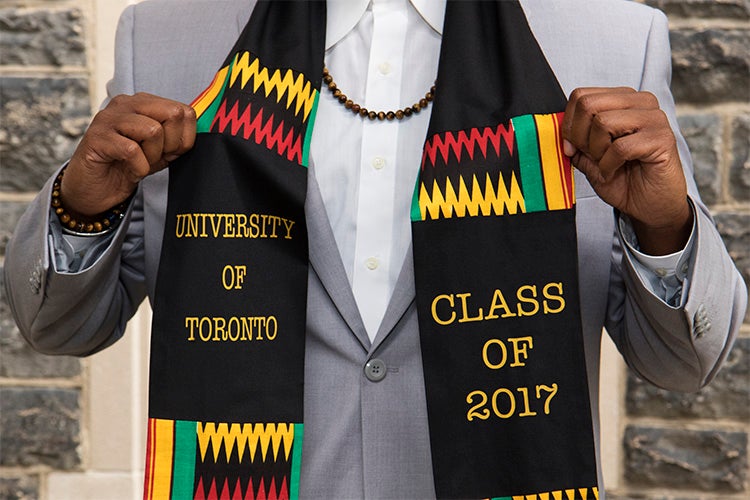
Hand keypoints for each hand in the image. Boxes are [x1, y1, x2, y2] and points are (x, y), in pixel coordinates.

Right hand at [62, 93, 196, 216]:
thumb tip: (200, 127)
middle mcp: (125, 103)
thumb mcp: (162, 151)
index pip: (184, 110)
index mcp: (143, 102)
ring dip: (152, 156)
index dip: (183, 138)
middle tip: (154, 157)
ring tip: (138, 162)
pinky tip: (129, 169)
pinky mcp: (97, 137)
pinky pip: (133, 151)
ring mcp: (109, 118)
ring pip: (153, 131)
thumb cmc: (129, 165)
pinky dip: (138, 168)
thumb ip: (179, 138)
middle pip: (173, 114)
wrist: (97, 189)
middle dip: (171, 144)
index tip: (167, 151)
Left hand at [562, 87, 691, 254]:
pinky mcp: (662, 138)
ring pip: (603, 123)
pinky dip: (608, 165)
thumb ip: (576, 142)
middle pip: (589, 104)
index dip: (569, 125)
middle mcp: (640, 103)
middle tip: (592, 156)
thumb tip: (563, 136)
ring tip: (607, 164)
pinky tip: (615, 171)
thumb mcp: (590, 159)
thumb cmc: (624, 179)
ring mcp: (654, 118)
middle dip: (580, 137)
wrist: (651, 205)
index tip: (573, 147)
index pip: (581, 96)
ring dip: (596, 151)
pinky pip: (620, 147)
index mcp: (622, 101)